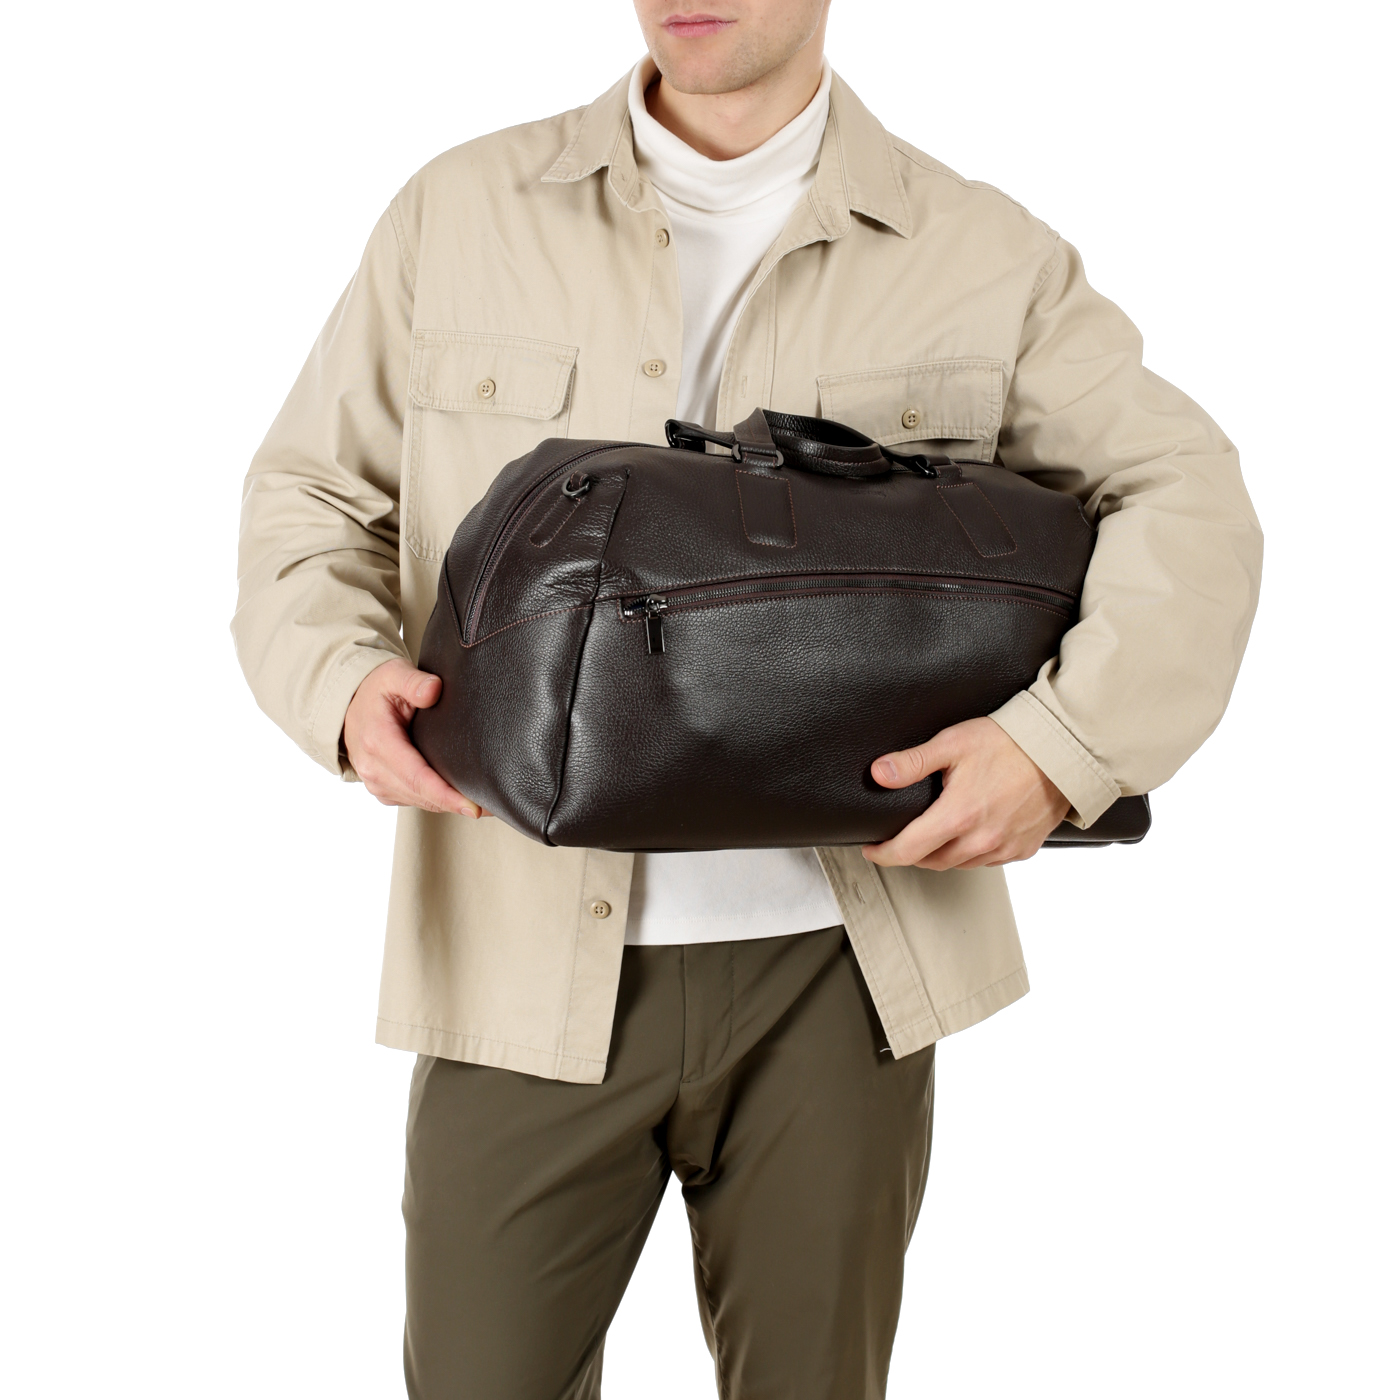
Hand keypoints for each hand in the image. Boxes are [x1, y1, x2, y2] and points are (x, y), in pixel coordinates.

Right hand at [342, 658, 485, 817]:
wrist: (350, 705)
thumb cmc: (376, 690)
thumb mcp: (393, 674)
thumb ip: (413, 681)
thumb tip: (433, 690)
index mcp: (377, 742)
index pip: (417, 777)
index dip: (446, 795)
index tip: (472, 806)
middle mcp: (373, 768)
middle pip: (421, 795)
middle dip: (456, 804)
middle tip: (491, 807)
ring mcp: (376, 782)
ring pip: (419, 802)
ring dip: (448, 805)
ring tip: (481, 805)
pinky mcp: (382, 790)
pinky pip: (413, 801)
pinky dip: (435, 801)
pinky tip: (456, 797)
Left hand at [861, 718, 1069, 870]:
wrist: (1063, 751)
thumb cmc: (1010, 743)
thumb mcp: (953, 743)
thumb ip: (913, 762)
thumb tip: (879, 774)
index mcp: (958, 816)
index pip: (907, 851)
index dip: (883, 854)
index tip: (872, 849)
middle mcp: (980, 840)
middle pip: (930, 862)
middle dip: (910, 854)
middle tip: (899, 839)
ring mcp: (1004, 848)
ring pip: (959, 864)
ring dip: (940, 855)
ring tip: (932, 835)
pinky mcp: (1023, 849)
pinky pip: (988, 861)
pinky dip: (971, 853)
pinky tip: (968, 834)